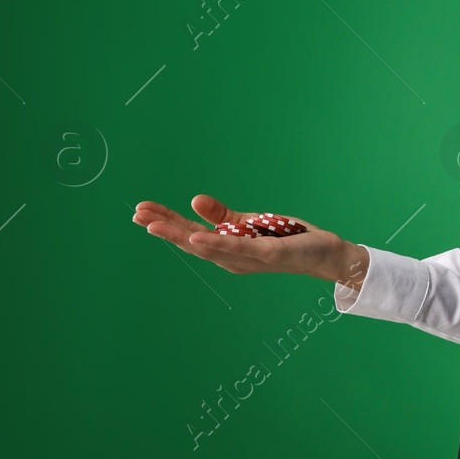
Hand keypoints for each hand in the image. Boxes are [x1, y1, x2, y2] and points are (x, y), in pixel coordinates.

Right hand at [132, 194, 368, 288]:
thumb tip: (194, 200)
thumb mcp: (248, 223)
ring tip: (153, 224)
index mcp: (225, 248)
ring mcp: (247, 258)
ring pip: (207, 247)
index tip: (140, 210)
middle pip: (191, 242)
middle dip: (164, 228)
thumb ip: (222, 215)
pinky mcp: (266, 255)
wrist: (323, 252)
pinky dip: (215, 243)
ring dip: (179, 235)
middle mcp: (230, 258)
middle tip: (136, 215)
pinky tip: (196, 237)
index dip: (165, 221)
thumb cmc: (285, 239)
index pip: (189, 233)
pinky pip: (237, 248)